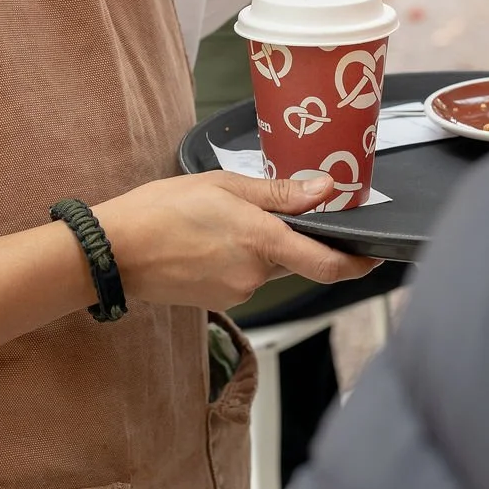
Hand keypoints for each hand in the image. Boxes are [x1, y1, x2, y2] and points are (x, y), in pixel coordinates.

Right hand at [97, 171, 378, 310]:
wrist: (113, 251)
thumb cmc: (161, 210)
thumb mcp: (223, 186)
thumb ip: (279, 193)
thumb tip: (326, 189)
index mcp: (261, 241)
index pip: (327, 264)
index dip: (359, 264)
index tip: (375, 256)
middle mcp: (255, 275)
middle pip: (295, 260)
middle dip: (289, 239)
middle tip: (256, 210)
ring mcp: (237, 293)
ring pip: (268, 268)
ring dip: (259, 248)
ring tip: (218, 222)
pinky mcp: (220, 302)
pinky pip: (244, 278)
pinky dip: (237, 260)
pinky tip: (207, 242)